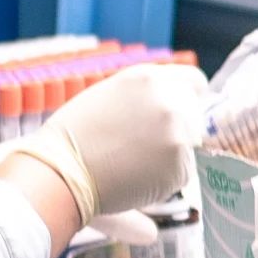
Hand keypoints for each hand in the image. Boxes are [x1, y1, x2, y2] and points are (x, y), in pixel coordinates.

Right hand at [42, 61, 209, 218]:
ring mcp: (177, 132)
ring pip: (191, 145)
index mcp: (148, 78)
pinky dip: (167, 179)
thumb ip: (144, 95)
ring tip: (135, 163)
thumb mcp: (109, 96)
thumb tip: (173, 102)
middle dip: (181, 129)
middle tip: (148, 147)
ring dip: (172, 155)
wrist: (60, 173)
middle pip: (196, 115)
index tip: (185, 113)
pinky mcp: (179, 164)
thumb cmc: (74, 138)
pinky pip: (183, 172)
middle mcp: (168, 100)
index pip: (194, 82)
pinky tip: (137, 178)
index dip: (190, 99)